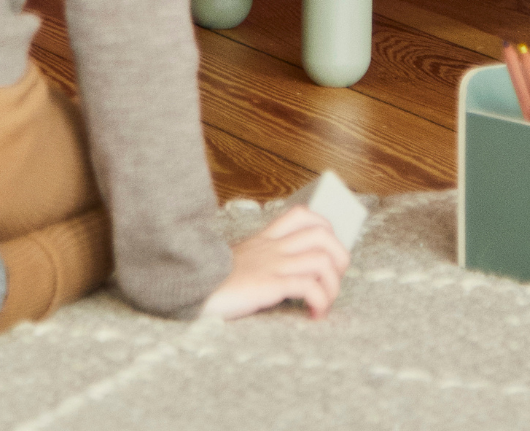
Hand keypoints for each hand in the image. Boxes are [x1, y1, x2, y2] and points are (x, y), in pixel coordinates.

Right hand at [200, 206, 348, 320]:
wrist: (189, 288)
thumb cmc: (212, 281)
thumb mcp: (238, 261)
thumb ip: (259, 260)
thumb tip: (280, 276)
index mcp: (265, 239)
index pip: (302, 215)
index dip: (325, 229)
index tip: (326, 254)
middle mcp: (273, 247)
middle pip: (322, 235)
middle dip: (340, 257)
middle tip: (334, 280)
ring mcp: (272, 265)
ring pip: (322, 260)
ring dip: (333, 285)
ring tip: (324, 302)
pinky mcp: (269, 285)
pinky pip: (308, 287)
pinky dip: (320, 301)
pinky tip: (313, 314)